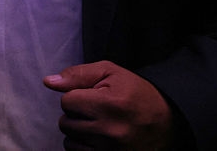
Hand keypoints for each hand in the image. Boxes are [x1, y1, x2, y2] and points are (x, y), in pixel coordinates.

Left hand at [43, 60, 174, 149]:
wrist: (168, 123)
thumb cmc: (136, 94)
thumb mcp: (110, 73)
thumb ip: (77, 75)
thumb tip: (48, 82)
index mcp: (110, 105)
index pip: (67, 102)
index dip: (76, 97)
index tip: (92, 97)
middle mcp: (110, 131)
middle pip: (65, 123)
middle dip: (76, 115)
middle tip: (96, 111)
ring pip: (69, 141)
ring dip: (78, 132)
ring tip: (98, 125)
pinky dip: (83, 146)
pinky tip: (98, 138)